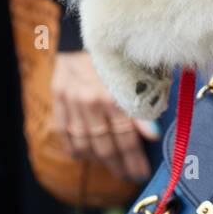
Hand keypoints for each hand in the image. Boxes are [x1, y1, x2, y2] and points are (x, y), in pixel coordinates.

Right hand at [51, 51, 158, 181]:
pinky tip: (91, 156)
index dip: (135, 158)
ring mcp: (70, 105)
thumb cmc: (114, 57)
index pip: (126, 137)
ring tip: (117, 169)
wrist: (80, 38)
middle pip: (107, 146)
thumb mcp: (134, 76)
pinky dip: (79, 151)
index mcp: (112, 94)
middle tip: (133, 175)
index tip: (144, 172)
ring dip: (103, 162)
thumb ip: (142, 104)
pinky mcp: (57, 105)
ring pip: (87, 146)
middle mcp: (89, 102)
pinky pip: (67, 138)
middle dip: (122, 165)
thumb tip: (154, 135)